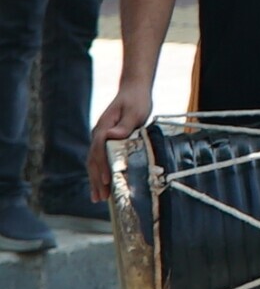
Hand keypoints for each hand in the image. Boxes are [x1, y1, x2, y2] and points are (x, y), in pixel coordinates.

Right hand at [88, 84, 153, 202]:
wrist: (133, 91)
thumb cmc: (136, 100)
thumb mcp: (134, 111)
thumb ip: (124, 124)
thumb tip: (111, 135)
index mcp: (104, 128)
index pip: (99, 150)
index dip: (102, 166)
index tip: (107, 180)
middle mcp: (99, 134)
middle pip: (94, 160)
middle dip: (97, 179)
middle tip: (101, 197)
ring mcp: (101, 139)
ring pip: (95, 163)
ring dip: (96, 180)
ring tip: (99, 198)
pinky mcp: (107, 142)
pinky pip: (101, 160)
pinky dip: (100, 173)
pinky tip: (103, 185)